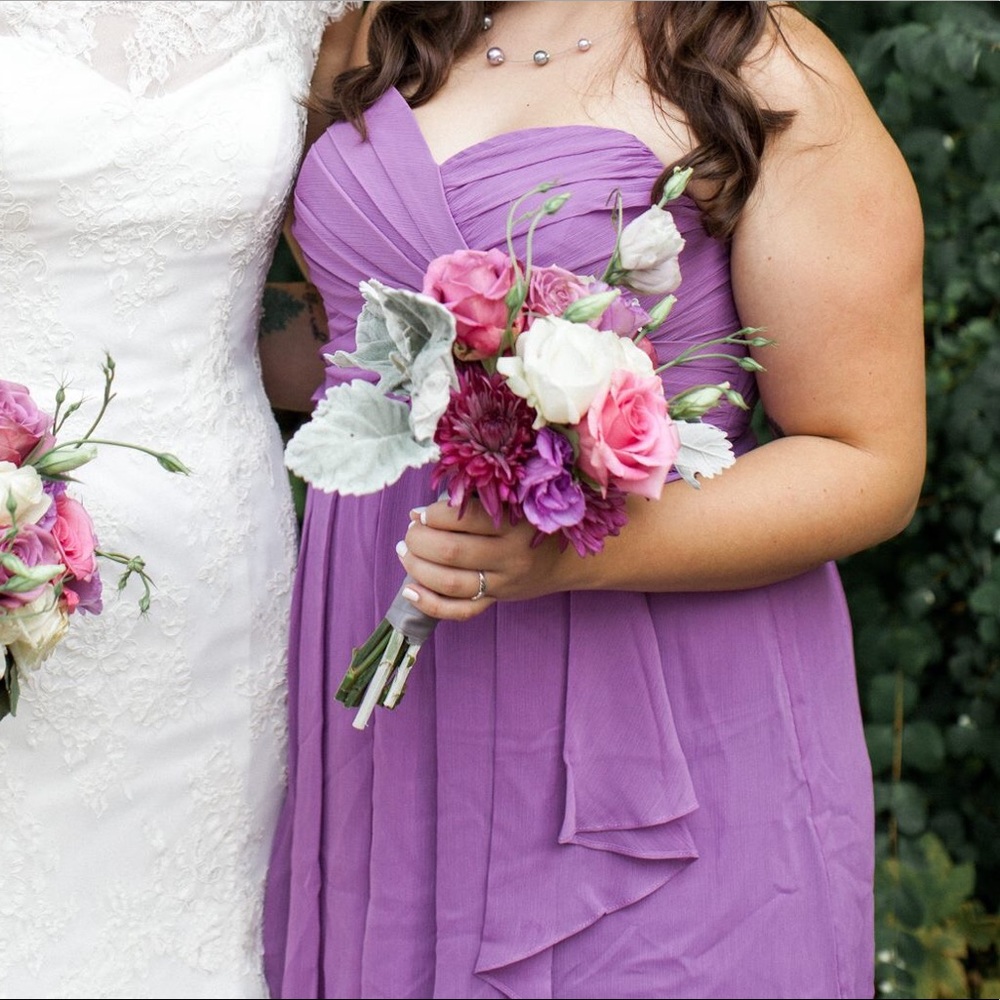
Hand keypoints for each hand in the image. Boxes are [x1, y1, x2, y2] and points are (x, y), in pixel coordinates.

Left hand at [396, 498, 565, 620]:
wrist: (565, 561)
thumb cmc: (531, 523)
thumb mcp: (514, 505)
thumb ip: (475, 504)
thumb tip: (419, 514)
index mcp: (516, 523)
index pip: (466, 518)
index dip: (434, 515)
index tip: (421, 512)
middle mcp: (510, 555)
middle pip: (451, 552)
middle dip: (419, 541)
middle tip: (410, 532)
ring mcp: (503, 583)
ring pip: (450, 582)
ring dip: (417, 567)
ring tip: (406, 553)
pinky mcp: (496, 601)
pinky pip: (459, 611)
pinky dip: (429, 603)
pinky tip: (410, 588)